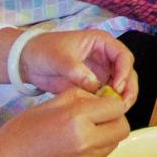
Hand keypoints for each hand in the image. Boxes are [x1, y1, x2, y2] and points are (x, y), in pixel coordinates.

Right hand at [0, 88, 130, 156]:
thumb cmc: (22, 131)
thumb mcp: (50, 104)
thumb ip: (79, 97)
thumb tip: (100, 96)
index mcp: (77, 118)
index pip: (116, 107)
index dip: (111, 102)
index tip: (101, 102)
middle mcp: (87, 141)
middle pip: (123, 127)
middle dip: (115, 119)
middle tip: (99, 117)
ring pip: (115, 143)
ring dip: (107, 135)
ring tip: (87, 131)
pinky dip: (97, 149)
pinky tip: (78, 145)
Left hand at [21, 30, 137, 106]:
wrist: (28, 62)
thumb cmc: (45, 51)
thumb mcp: (60, 58)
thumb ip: (77, 71)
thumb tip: (94, 86)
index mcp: (101, 43)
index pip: (123, 56)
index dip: (124, 71)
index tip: (117, 87)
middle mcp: (105, 57)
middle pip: (127, 72)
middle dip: (128, 88)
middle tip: (123, 104)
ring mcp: (101, 72)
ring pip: (121, 86)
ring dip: (122, 98)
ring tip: (117, 111)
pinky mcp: (94, 86)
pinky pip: (107, 95)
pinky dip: (109, 104)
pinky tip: (106, 112)